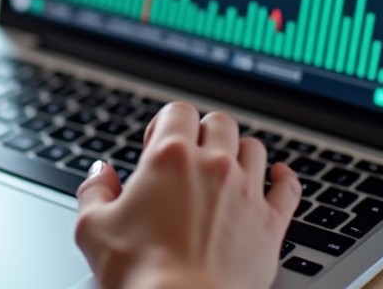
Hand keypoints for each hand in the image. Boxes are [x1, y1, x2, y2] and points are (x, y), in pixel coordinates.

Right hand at [75, 102, 300, 288]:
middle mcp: (213, 165)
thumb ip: (94, 191)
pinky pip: (289, 187)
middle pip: (219, 122)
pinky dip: (284, 178)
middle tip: (190, 158)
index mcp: (170, 157)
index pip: (178, 111)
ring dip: (239, 152)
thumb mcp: (93, 229)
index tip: (157, 146)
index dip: (166, 124)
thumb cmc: (140, 274)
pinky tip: (277, 178)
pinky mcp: (270, 224)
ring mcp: (246, 192)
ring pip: (254, 148)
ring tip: (225, 170)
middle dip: (204, 133)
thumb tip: (101, 173)